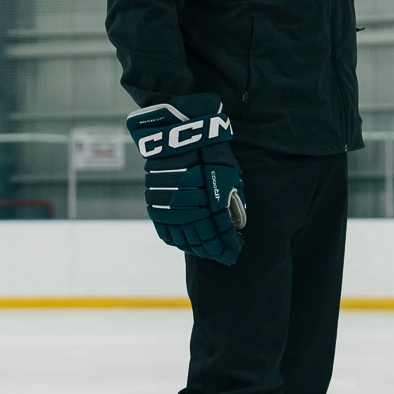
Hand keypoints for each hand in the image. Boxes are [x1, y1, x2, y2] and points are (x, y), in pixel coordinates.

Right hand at [127, 94, 248, 264]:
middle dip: (216, 252)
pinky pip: (166, 233)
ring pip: (185, 241)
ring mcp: (170, 210)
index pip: (221, 234)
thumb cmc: (209, 152)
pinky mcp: (156, 207)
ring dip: (198, 249)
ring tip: (208, 252)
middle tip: (225, 257)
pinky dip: (178, 242)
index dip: (229, 246)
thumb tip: (237, 222)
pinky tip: (187, 244)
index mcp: (209, 202)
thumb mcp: (228, 174)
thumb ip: (232, 200)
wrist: (177, 136)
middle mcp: (188, 209)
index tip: (236, 251)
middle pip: (203, 241)